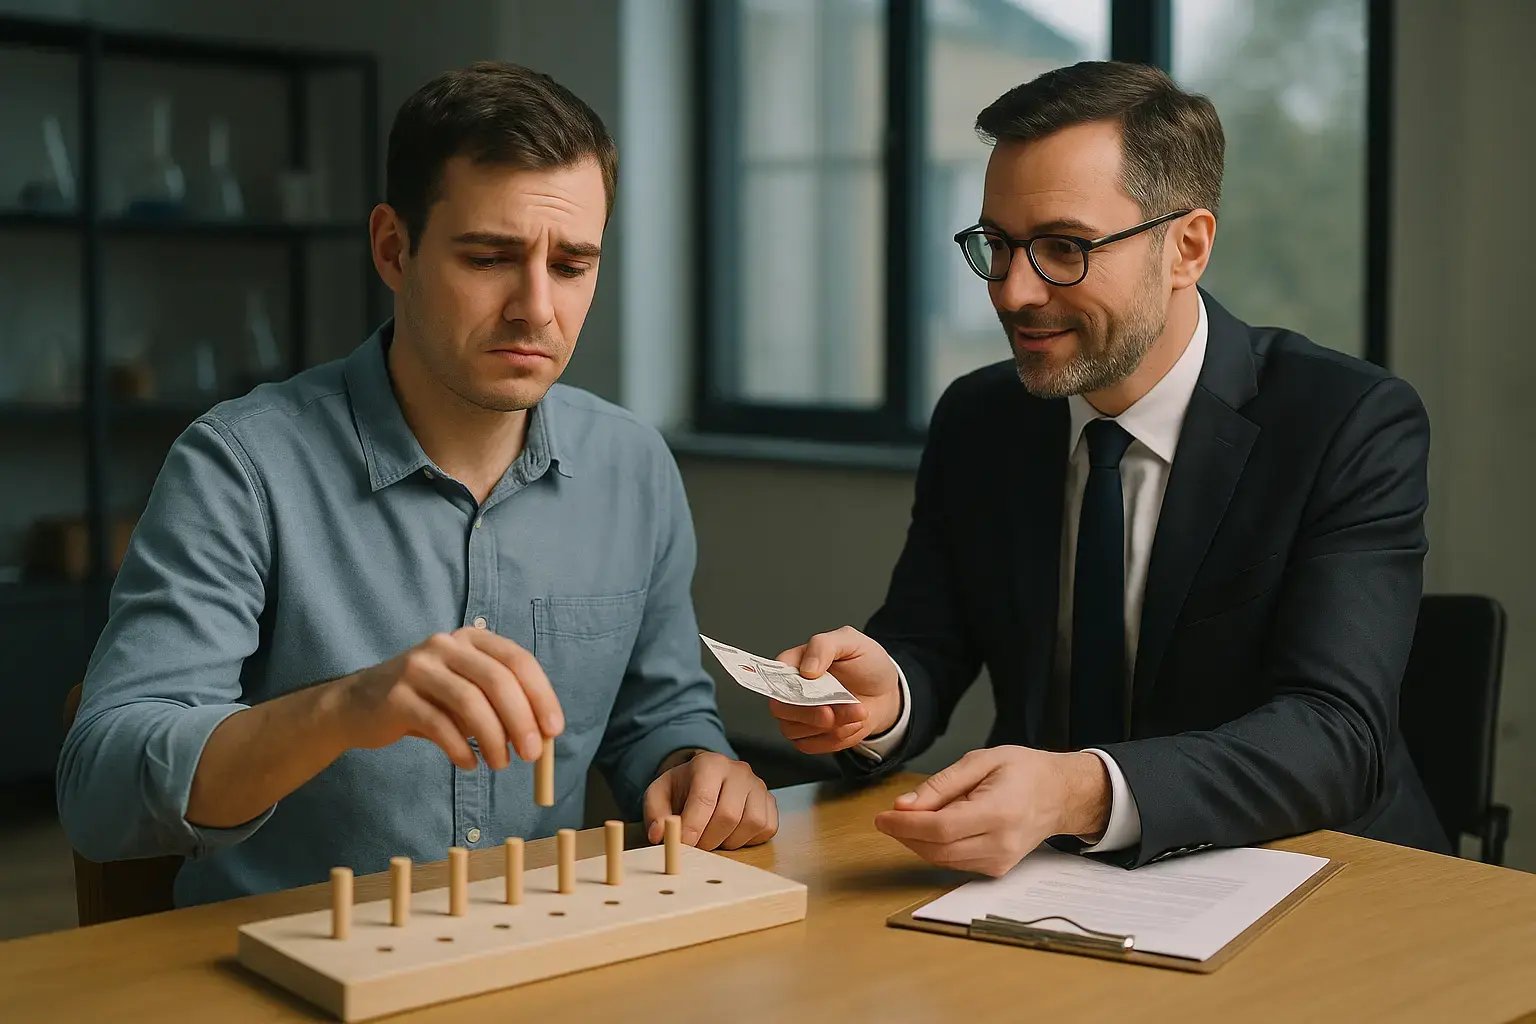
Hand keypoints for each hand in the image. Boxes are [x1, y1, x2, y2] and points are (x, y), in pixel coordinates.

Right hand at [336, 627, 563, 770]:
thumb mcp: (467, 693)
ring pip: (469, 702)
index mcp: (471, 639)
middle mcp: (446, 645)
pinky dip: (460, 749)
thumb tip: (544, 736)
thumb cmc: (427, 701)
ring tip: (500, 764)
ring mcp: (418, 667)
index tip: (554, 730)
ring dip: (493, 739)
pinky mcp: (397, 696)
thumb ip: (501, 705)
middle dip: (521, 720)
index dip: (541, 695)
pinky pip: (438, 725)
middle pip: (497, 680)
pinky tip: (469, 764)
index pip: (518, 660)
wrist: (359, 705)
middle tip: (533, 755)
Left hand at [642, 751, 777, 850]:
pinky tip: (732, 834)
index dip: (693, 827)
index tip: (683, 846)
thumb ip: (655, 813)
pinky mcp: (770, 802)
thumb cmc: (683, 789)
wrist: (705, 780)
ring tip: (714, 837)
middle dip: (709, 839)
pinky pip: (767, 828)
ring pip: (751, 823)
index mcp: (709, 764)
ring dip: (729, 841)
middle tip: (696, 846)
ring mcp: (758, 785)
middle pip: (729, 815)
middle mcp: (738, 771)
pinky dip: (749, 839)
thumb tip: (660, 835)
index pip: (704, 799)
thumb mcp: (659, 794)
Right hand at [770, 625, 900, 753]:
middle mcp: (791, 691)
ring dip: (831, 726)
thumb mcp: (850, 641)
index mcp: (794, 664)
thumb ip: (824, 646)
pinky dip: (835, 739)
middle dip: (809, 714)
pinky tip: (852, 724)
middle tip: (833, 712)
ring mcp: (798, 716)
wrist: (885, 692)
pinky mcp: (810, 736)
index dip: (785, 686)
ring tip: (856, 711)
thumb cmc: (865, 663)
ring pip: (795, 731)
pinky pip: (810, 746)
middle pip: (780, 709)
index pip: (773, 675)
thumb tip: (806, 669)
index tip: (810, 688)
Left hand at [874, 746, 1110, 876]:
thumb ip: (941, 785)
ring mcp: (1000, 862)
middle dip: (905, 835)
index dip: (905, 826)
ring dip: (917, 843)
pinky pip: (954, 863)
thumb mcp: (980, 761)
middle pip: (938, 850)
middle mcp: (1001, 844)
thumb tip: (904, 807)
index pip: (941, 829)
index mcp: (999, 812)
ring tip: (909, 819)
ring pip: (942, 861)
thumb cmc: (1024, 771)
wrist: (1059, 794)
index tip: (882, 816)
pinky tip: (932, 829)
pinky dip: (935, 848)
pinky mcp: (997, 869)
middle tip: (887, 818)